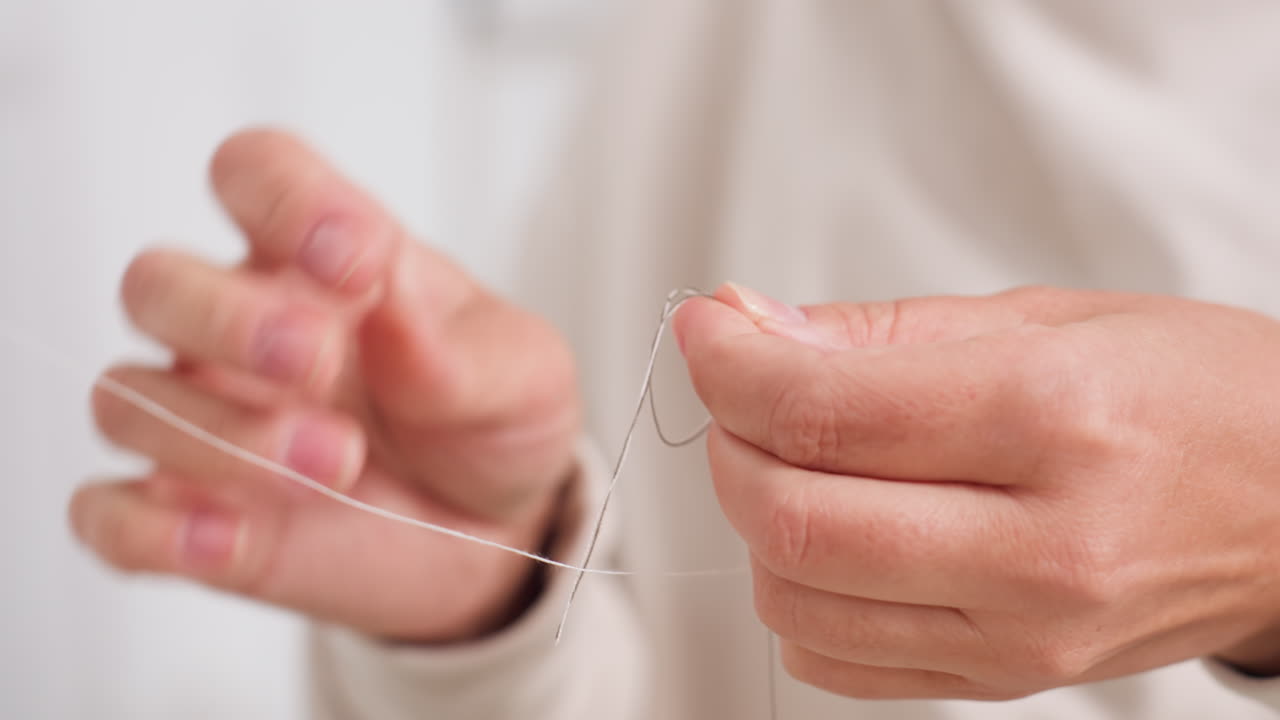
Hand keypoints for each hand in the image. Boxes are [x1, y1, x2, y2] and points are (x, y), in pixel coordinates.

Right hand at [73, 130, 579, 641]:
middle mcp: (244, 329)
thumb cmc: (495, 424)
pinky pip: (111, 516)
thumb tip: (388, 291)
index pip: (257, 175)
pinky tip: (227, 537)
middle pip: (156, 282)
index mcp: (322, 261)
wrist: (498, 534)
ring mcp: (209, 420)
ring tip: (337, 462)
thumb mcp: (521, 377)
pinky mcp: (193, 515)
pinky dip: (151, 528)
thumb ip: (455, 344)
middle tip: (318, 361)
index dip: (286, 198)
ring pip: (126, 398)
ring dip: (220, 434)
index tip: (360, 258)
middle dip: (225, 320)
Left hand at [675, 283, 1279, 698]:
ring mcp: (1022, 631)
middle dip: (728, 444)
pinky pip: (838, 661)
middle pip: (794, 518)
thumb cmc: (1194, 396)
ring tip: (797, 459)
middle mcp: (1039, 547)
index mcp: (1053, 420)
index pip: (826, 412)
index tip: (703, 328)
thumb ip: (880, 333)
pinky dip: (799, 594)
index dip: (729, 364)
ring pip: (798, 599)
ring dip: (758, 519)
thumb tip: (750, 328)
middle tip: (741, 390)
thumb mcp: (1045, 318)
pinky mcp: (1007, 678)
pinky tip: (835, 535)